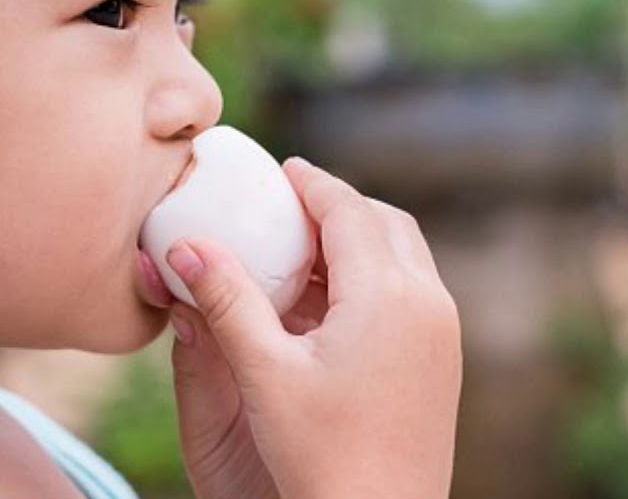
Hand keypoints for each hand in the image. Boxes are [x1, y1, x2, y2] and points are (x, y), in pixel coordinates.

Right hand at [168, 157, 461, 498]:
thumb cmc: (322, 458)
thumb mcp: (264, 374)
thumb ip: (225, 301)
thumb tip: (184, 244)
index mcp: (387, 296)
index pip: (349, 211)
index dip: (312, 184)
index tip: (283, 169)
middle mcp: (428, 303)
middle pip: (384, 222)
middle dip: (338, 205)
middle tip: (289, 204)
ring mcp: (443, 333)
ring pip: (404, 254)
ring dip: (358, 239)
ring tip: (303, 249)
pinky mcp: (443, 360)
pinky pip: (412, 289)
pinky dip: (374, 274)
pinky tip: (330, 302)